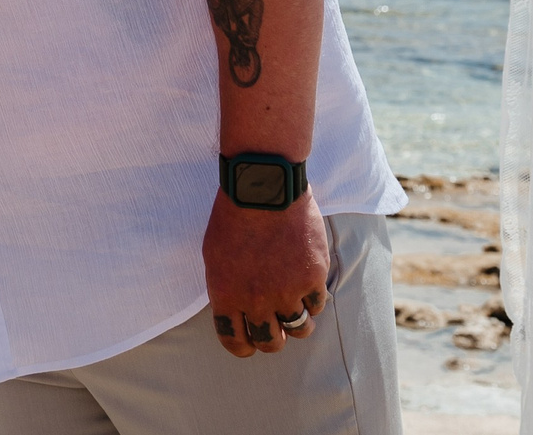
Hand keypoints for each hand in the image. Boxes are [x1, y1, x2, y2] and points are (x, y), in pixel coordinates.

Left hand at [202, 193, 327, 358]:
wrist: (262, 186)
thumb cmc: (233, 215)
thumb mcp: (214, 255)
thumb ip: (225, 288)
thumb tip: (236, 312)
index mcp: (226, 296)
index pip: (235, 342)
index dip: (245, 347)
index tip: (251, 344)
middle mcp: (255, 301)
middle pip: (270, 344)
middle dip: (274, 339)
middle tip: (278, 328)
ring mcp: (286, 292)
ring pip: (299, 330)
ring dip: (298, 323)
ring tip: (297, 308)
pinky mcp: (312, 280)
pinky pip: (317, 305)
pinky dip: (313, 297)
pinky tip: (307, 280)